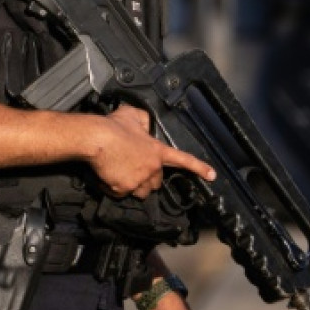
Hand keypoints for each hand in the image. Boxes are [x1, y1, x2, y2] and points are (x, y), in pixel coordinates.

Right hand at [88, 104, 215, 198]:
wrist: (96, 138)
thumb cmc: (112, 125)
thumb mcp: (132, 115)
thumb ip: (144, 121)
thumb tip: (144, 124)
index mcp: (157, 150)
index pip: (183, 159)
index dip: (199, 168)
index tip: (212, 175)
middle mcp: (152, 168)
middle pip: (155, 183)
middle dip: (146, 179)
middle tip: (132, 169)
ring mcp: (138, 180)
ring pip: (140, 192)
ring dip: (132, 186)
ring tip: (119, 173)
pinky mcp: (123, 188)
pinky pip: (120, 193)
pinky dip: (113, 187)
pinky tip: (106, 174)